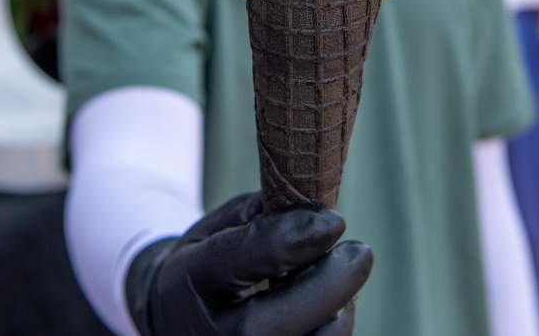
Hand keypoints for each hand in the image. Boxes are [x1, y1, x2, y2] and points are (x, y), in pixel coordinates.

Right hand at [126, 192, 371, 335]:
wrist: (177, 317)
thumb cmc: (209, 262)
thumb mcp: (219, 227)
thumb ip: (262, 216)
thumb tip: (318, 215)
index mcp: (190, 278)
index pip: (238, 259)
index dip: (290, 239)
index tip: (334, 220)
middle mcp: (207, 332)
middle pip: (272, 324)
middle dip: (328, 287)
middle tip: (361, 252)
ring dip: (336, 311)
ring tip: (338, 279)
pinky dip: (328, 328)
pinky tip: (329, 306)